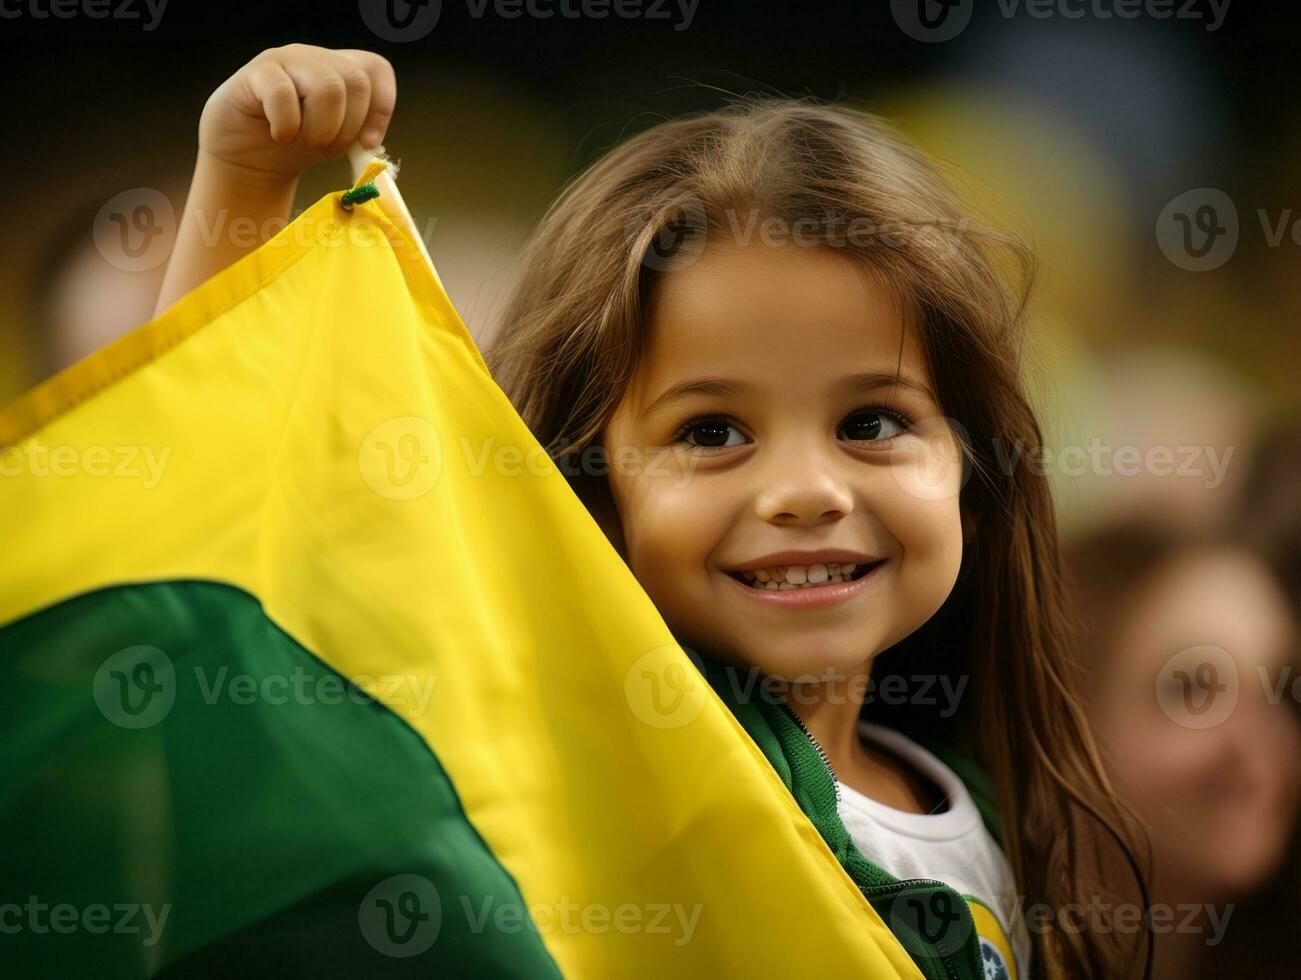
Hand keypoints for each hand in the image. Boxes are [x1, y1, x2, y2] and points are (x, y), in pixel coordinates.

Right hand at [198, 43, 395, 184]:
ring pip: (328, 87)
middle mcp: (316, 59)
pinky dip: (287, 125)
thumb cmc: (294, 146)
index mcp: (340, 71)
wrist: (247, 158)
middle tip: (326, 150)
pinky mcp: (257, 73)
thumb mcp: (335, 142)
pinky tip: (280, 136)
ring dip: (321, 130)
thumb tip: (372, 145)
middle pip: (357, 81)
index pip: (377, 69)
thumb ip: (357, 138)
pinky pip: (284, 94)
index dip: (381, 107)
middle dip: (348, 128)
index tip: (367, 144)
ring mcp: (286, 60)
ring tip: (303, 144)